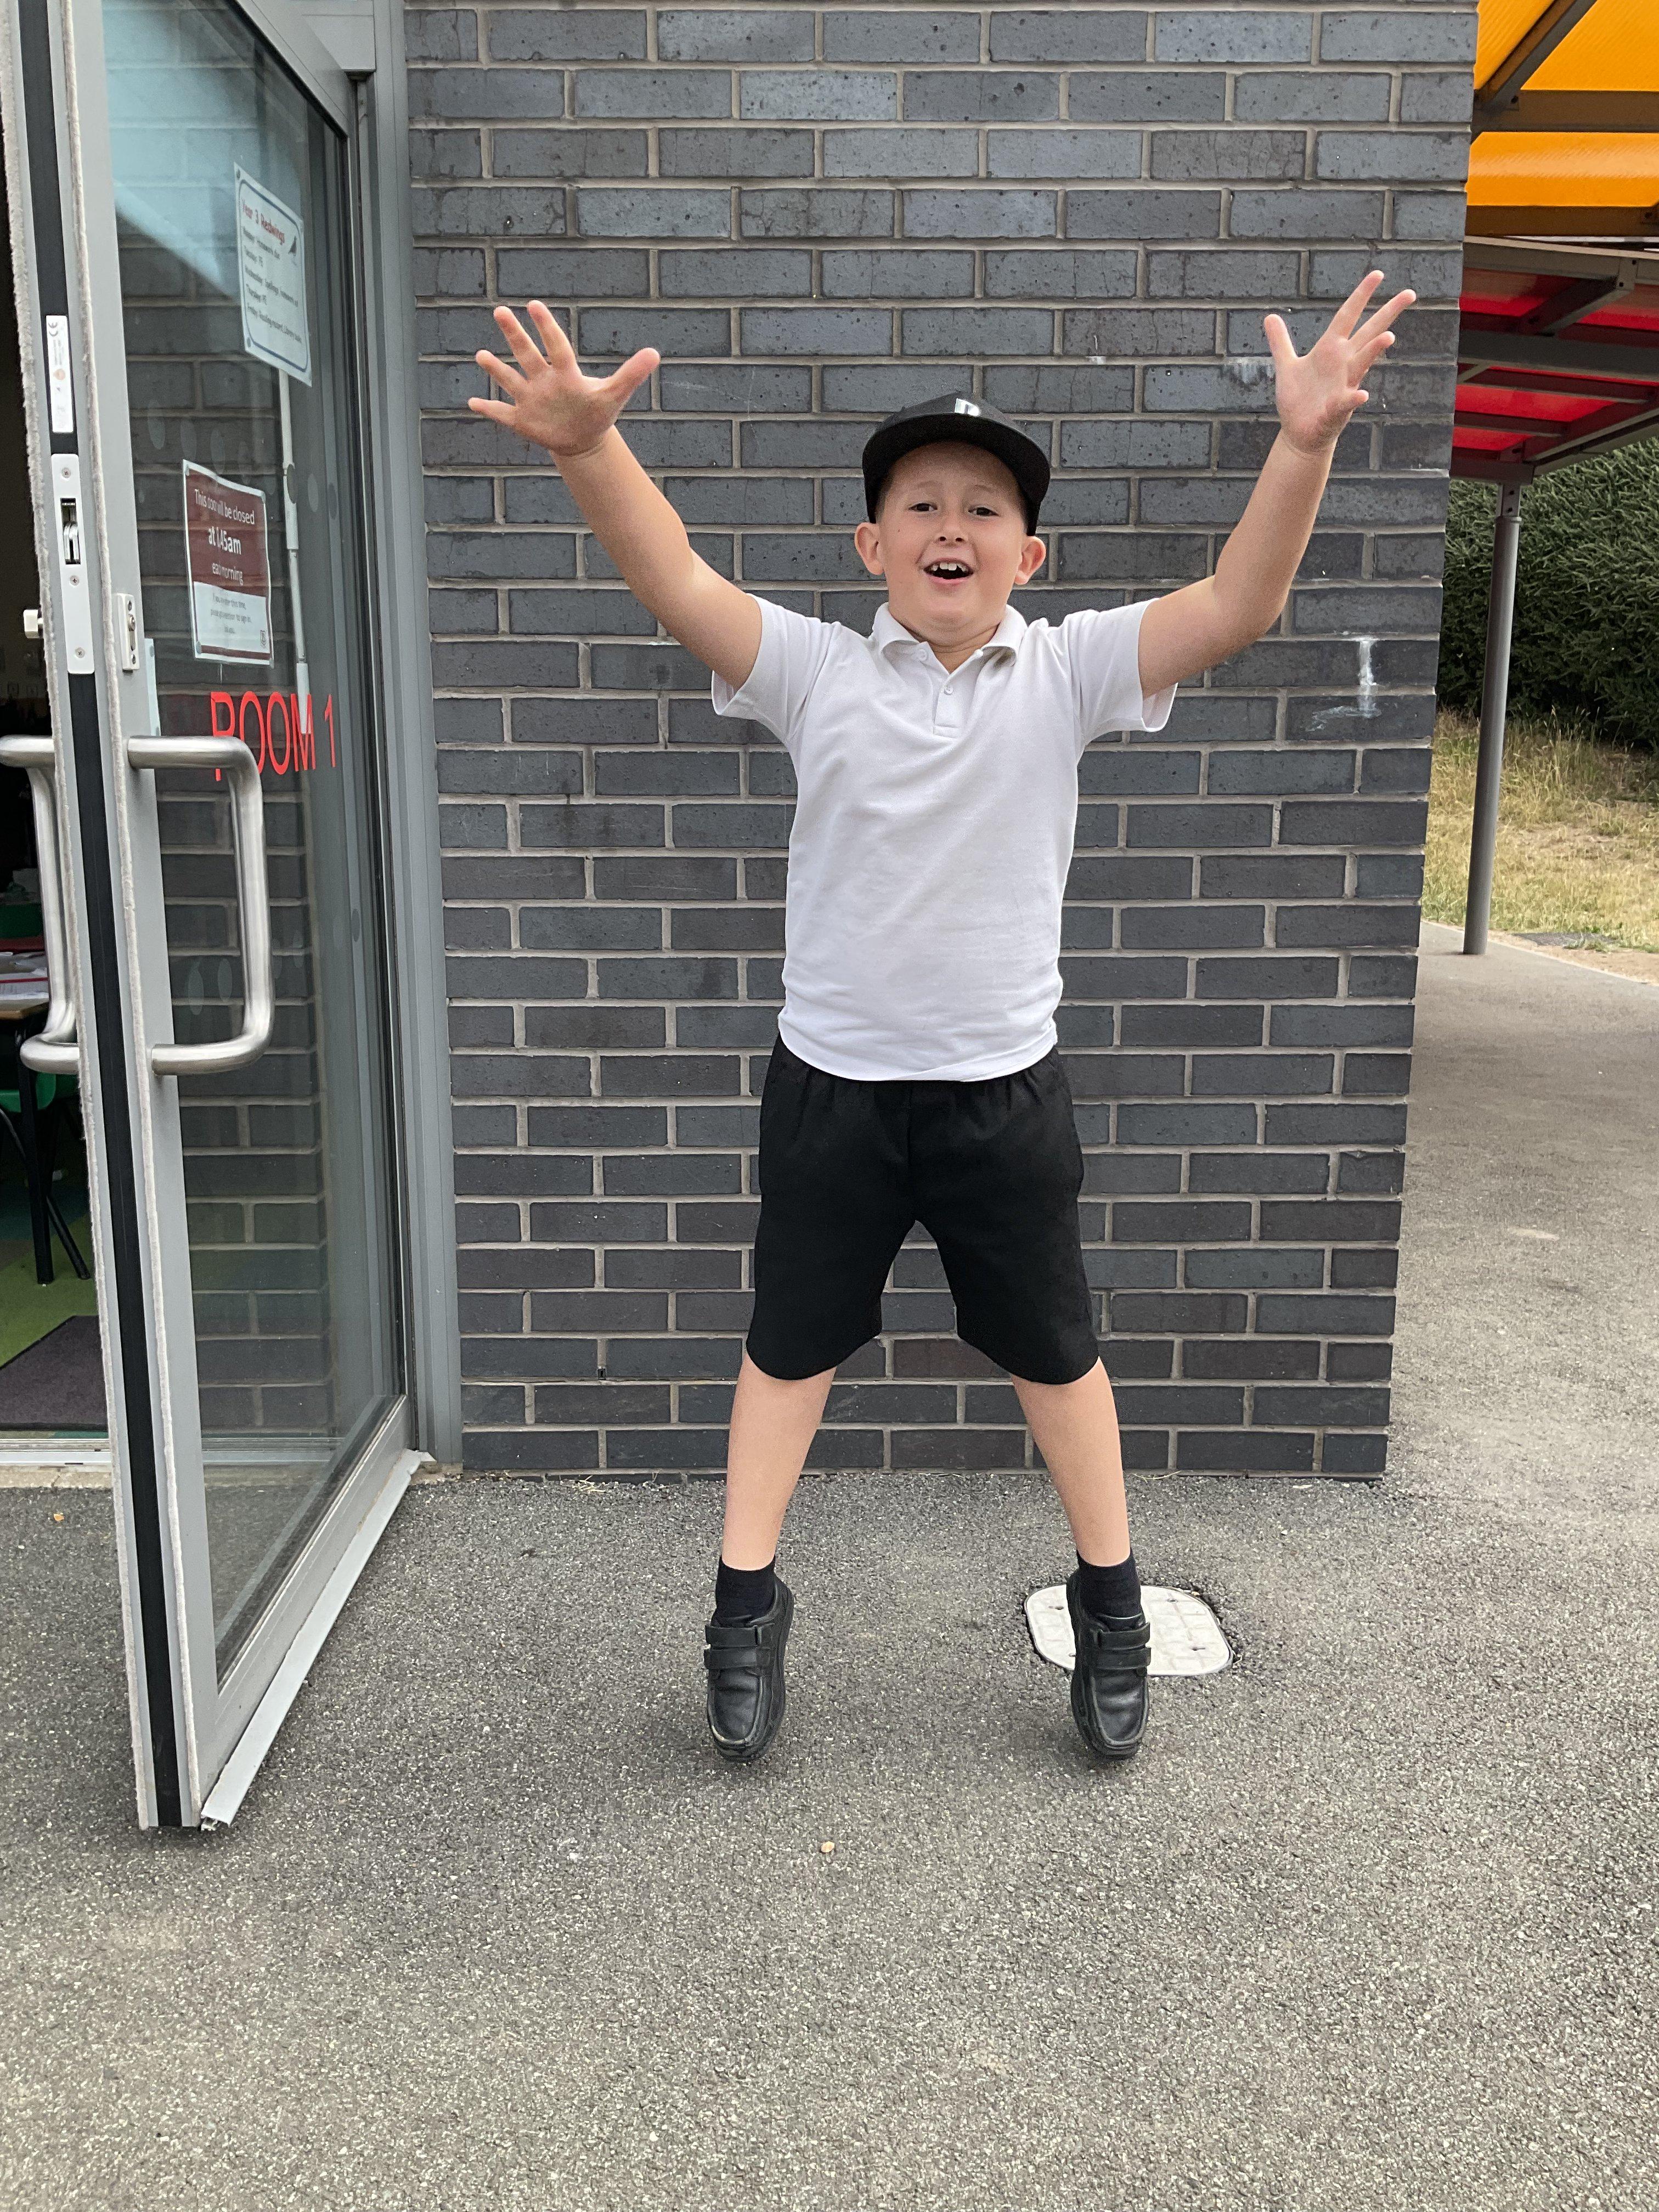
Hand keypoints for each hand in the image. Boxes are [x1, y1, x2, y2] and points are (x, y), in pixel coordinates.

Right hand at [468, 300, 658, 460]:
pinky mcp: (522, 420)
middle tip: (500, 310)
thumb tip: (656, 353)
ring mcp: (531, 399)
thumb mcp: (615, 394)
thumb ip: (632, 373)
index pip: (556, 346)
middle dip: (514, 335)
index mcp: (565, 373)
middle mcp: (544, 381)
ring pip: (510, 380)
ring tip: (481, 355)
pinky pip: (501, 414)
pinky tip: (472, 404)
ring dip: (496, 369)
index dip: (546, 328)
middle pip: (527, 354)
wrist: (583, 439)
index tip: (534, 305)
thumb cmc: (598, 412)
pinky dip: (487, 410)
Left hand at [1265, 271, 1415, 455]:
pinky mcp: (1337, 410)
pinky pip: (1348, 401)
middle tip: (1409, 293)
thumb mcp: (1286, 366)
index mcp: (1331, 349)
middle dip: (1387, 314)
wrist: (1299, 434)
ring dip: (1374, 351)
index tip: (1378, 274)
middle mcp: (1342, 363)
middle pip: (1368, 333)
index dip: (1361, 295)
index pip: (1348, 316)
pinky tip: (1361, 394)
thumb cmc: (1298, 400)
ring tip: (1389, 336)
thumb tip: (1269, 317)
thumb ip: (1280, 342)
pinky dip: (1354, 398)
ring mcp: (1343, 385)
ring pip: (1362, 363)